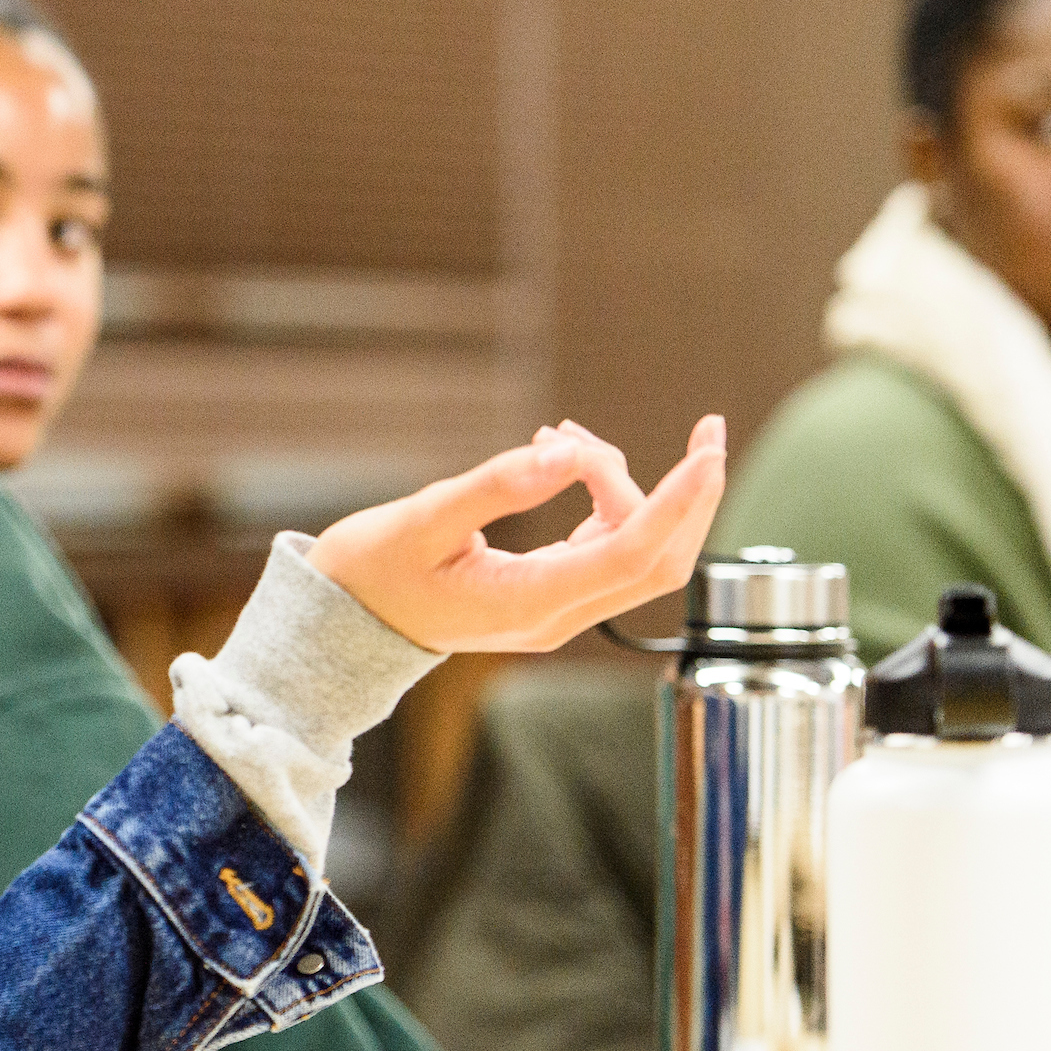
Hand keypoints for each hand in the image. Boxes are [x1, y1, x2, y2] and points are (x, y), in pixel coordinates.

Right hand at [308, 414, 726, 651]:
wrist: (343, 622)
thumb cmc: (372, 572)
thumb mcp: (423, 518)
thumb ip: (497, 485)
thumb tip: (566, 453)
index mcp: (530, 602)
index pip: (634, 553)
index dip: (679, 501)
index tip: (707, 449)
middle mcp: (556, 615)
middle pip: (660, 561)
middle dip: (690, 496)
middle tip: (705, 428)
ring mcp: (558, 610)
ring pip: (636, 550)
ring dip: (625, 486)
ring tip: (563, 437)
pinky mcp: (552, 595)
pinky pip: (606, 547)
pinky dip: (604, 500)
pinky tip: (566, 461)